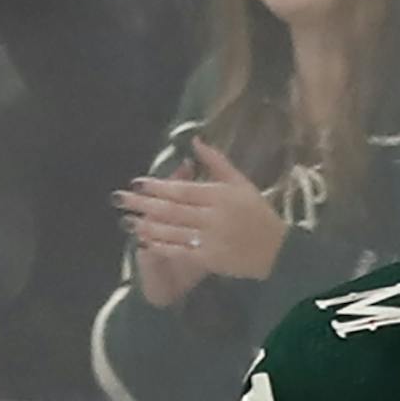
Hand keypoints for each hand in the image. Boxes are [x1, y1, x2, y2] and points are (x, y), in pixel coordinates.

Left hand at [114, 137, 286, 283]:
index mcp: (221, 195)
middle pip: (172, 209)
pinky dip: (163, 246)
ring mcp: (212, 239)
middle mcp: (214, 216)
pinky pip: (182, 251)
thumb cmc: (260, 215)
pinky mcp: (212, 259)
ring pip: (173, 230)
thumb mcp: (242, 183)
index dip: (158, 186)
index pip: (183, 190)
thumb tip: (194, 141)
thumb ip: (218, 162)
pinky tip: (146, 242)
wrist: (280, 252)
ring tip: (126, 220)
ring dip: (147, 226)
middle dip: (143, 204)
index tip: (137, 183)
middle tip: (119, 199)